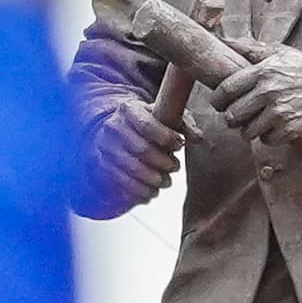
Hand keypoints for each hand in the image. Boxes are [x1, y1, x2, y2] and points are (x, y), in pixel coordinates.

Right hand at [87, 97, 183, 213]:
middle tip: (175, 167)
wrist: (119, 129)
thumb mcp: (165, 116)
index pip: (147, 125)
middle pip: (141, 149)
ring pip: (131, 169)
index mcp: (129, 109)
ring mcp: (105, 147)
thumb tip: (198, 138)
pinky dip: (139, 192)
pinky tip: (151, 193)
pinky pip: (121, 183)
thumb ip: (183, 125)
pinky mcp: (103, 166)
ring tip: (166, 182)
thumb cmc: (149, 122)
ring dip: (153, 179)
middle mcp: (113, 127)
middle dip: (163, 161)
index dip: (166, 138)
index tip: (179, 145)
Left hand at [210, 39, 301, 144]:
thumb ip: (252, 49)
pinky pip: (267, 140)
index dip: (218, 101)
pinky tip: (279, 128)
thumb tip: (226, 41)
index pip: (225, 91)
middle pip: (232, 116)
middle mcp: (267, 92)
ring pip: (248, 132)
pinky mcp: (289, 129)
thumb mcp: (280, 54)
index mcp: (261, 72)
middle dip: (235, 119)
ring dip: (253, 130)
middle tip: (243, 117)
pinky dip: (271, 137)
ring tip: (264, 122)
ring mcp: (278, 112)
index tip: (221, 105)